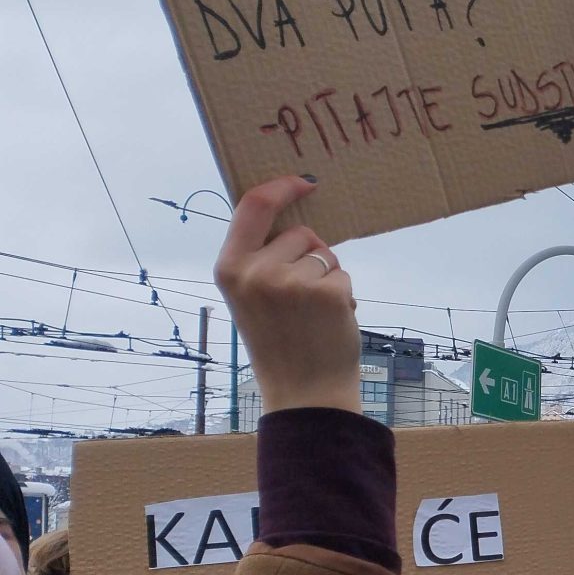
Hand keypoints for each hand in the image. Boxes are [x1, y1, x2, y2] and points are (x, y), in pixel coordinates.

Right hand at [214, 176, 360, 415]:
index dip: (281, 187)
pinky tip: (329, 322)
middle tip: (300, 300)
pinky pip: (343, 275)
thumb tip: (285, 214)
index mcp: (229, 268)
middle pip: (300, 234)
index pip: (253, 206)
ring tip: (313, 315)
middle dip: (310, 256)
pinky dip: (343, 295)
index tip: (305, 183)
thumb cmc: (279, 343)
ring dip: (328, 278)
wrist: (302, 391)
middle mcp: (256, 271)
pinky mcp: (328, 293)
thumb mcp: (249, 296)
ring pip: (325, 255)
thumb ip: (257, 258)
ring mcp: (293, 282)